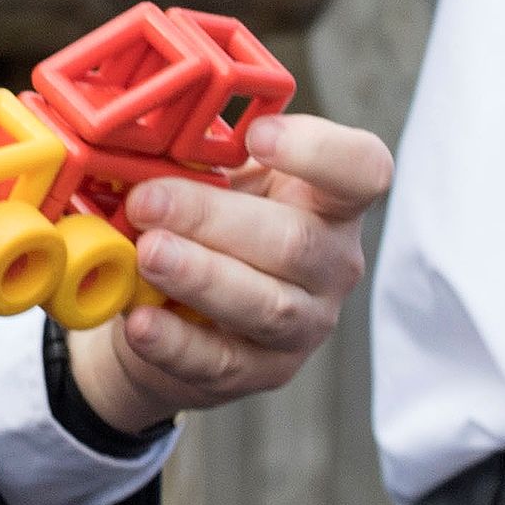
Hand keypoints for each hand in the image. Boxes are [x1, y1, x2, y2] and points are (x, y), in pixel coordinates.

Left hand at [65, 114, 388, 426]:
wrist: (176, 312)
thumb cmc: (208, 228)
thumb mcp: (215, 180)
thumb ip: (198, 157)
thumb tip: (142, 133)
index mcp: (330, 200)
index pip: (363, 171)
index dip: (319, 152)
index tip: (258, 135)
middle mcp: (333, 262)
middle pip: (296, 242)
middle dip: (213, 218)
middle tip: (147, 201)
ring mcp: (306, 323)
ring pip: (266, 305)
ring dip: (201, 277)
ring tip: (147, 255)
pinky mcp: (264, 371)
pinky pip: (223, 361)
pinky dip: (177, 341)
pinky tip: (141, 321)